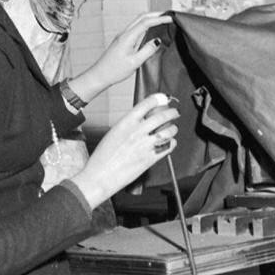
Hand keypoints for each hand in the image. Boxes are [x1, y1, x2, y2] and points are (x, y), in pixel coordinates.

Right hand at [69, 93, 179, 208]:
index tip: (163, 98)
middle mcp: (137, 132)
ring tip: (173, 128)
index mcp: (125, 123)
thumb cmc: (102, 157)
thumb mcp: (113, 134)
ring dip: (173, 129)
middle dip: (172, 112)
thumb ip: (128, 126)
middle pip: (161, 116)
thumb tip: (141, 121)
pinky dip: (171, 143)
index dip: (157, 99)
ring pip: (168, 132)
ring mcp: (145, 146)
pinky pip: (168, 147)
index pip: (146, 104)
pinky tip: (170, 143)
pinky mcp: (150, 159)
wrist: (100, 176)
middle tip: (175, 112)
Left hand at [70, 11, 172, 102]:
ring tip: (164, 21)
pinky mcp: (123, 40)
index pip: (146, 22)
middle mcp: (125, 33)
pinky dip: (146, 25)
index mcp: (128, 37)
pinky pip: (136, 28)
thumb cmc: (115, 70)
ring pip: (138, 21)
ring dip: (151, 18)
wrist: (100, 75)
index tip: (171, 19)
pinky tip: (153, 29)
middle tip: (169, 16)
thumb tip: (158, 41)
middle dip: (156, 14)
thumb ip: (148, 50)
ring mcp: (123, 36)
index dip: (159, 19)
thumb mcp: (135, 62)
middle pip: (141, 17)